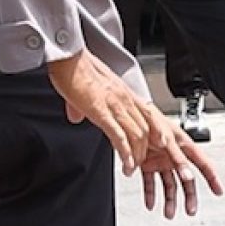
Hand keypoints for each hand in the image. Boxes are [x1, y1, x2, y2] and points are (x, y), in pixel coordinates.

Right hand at [48, 47, 155, 169]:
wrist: (67, 56)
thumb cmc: (75, 69)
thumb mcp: (86, 89)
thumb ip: (84, 105)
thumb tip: (77, 117)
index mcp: (124, 93)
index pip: (149, 115)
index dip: (156, 133)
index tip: (157, 147)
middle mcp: (124, 98)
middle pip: (146, 129)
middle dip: (147, 151)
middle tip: (142, 164)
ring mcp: (115, 105)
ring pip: (136, 135)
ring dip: (137, 156)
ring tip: (133, 169)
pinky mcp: (101, 111)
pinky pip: (119, 136)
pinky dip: (126, 153)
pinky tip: (127, 165)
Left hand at [138, 111, 222, 217]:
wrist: (131, 115)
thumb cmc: (152, 120)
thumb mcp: (168, 139)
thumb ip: (178, 159)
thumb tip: (188, 176)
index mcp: (185, 146)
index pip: (203, 164)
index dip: (212, 178)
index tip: (219, 191)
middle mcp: (174, 156)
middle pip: (186, 180)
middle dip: (189, 197)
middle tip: (190, 210)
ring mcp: (161, 161)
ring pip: (169, 185)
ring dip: (169, 200)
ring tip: (168, 213)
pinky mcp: (147, 165)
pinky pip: (150, 183)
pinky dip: (150, 194)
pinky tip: (151, 204)